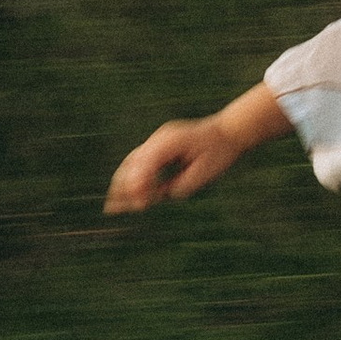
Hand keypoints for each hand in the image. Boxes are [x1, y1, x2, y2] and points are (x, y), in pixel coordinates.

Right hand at [105, 118, 235, 211]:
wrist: (229, 131)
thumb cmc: (220, 152)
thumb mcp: (205, 172)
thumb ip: (183, 184)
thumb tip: (164, 194)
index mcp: (170, 141)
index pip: (146, 164)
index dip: (139, 186)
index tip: (138, 205)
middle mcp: (160, 138)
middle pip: (132, 162)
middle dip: (121, 187)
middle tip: (112, 208)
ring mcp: (158, 140)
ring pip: (132, 161)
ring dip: (121, 183)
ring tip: (112, 205)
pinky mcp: (159, 146)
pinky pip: (140, 162)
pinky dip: (131, 178)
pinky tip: (125, 194)